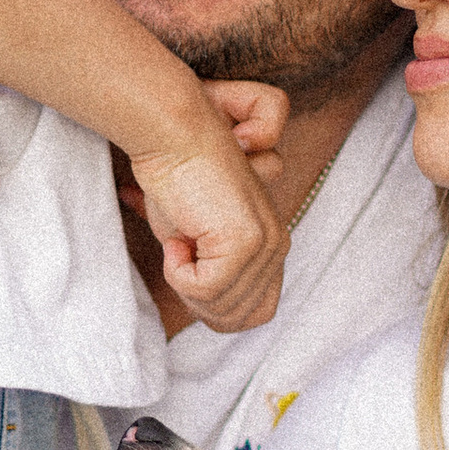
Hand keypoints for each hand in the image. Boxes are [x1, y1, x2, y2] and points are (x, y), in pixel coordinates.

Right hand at [124, 93, 288, 331]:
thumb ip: (209, 269)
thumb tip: (202, 298)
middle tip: (178, 253)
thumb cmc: (179, 171)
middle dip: (197, 296)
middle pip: (239, 317)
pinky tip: (177, 236)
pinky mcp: (245, 241)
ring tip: (180, 238)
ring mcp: (264, 243)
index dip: (215, 304)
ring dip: (186, 282)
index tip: (186, 264)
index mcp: (272, 242)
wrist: (172, 132)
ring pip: (221, 307)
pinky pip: (205, 289)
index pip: (259, 311)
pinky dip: (178, 272)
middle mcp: (276, 243)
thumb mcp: (195, 233)